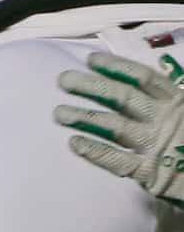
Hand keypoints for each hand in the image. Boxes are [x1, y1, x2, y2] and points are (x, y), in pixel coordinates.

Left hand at [57, 53, 183, 202]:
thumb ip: (165, 101)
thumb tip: (133, 85)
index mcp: (177, 101)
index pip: (143, 78)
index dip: (115, 67)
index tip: (91, 60)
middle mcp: (166, 119)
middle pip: (122, 97)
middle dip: (91, 87)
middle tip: (63, 80)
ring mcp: (156, 145)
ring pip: (114, 126)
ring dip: (84, 118)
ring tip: (59, 113)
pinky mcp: (150, 172)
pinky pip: (116, 159)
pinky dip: (94, 151)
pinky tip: (74, 142)